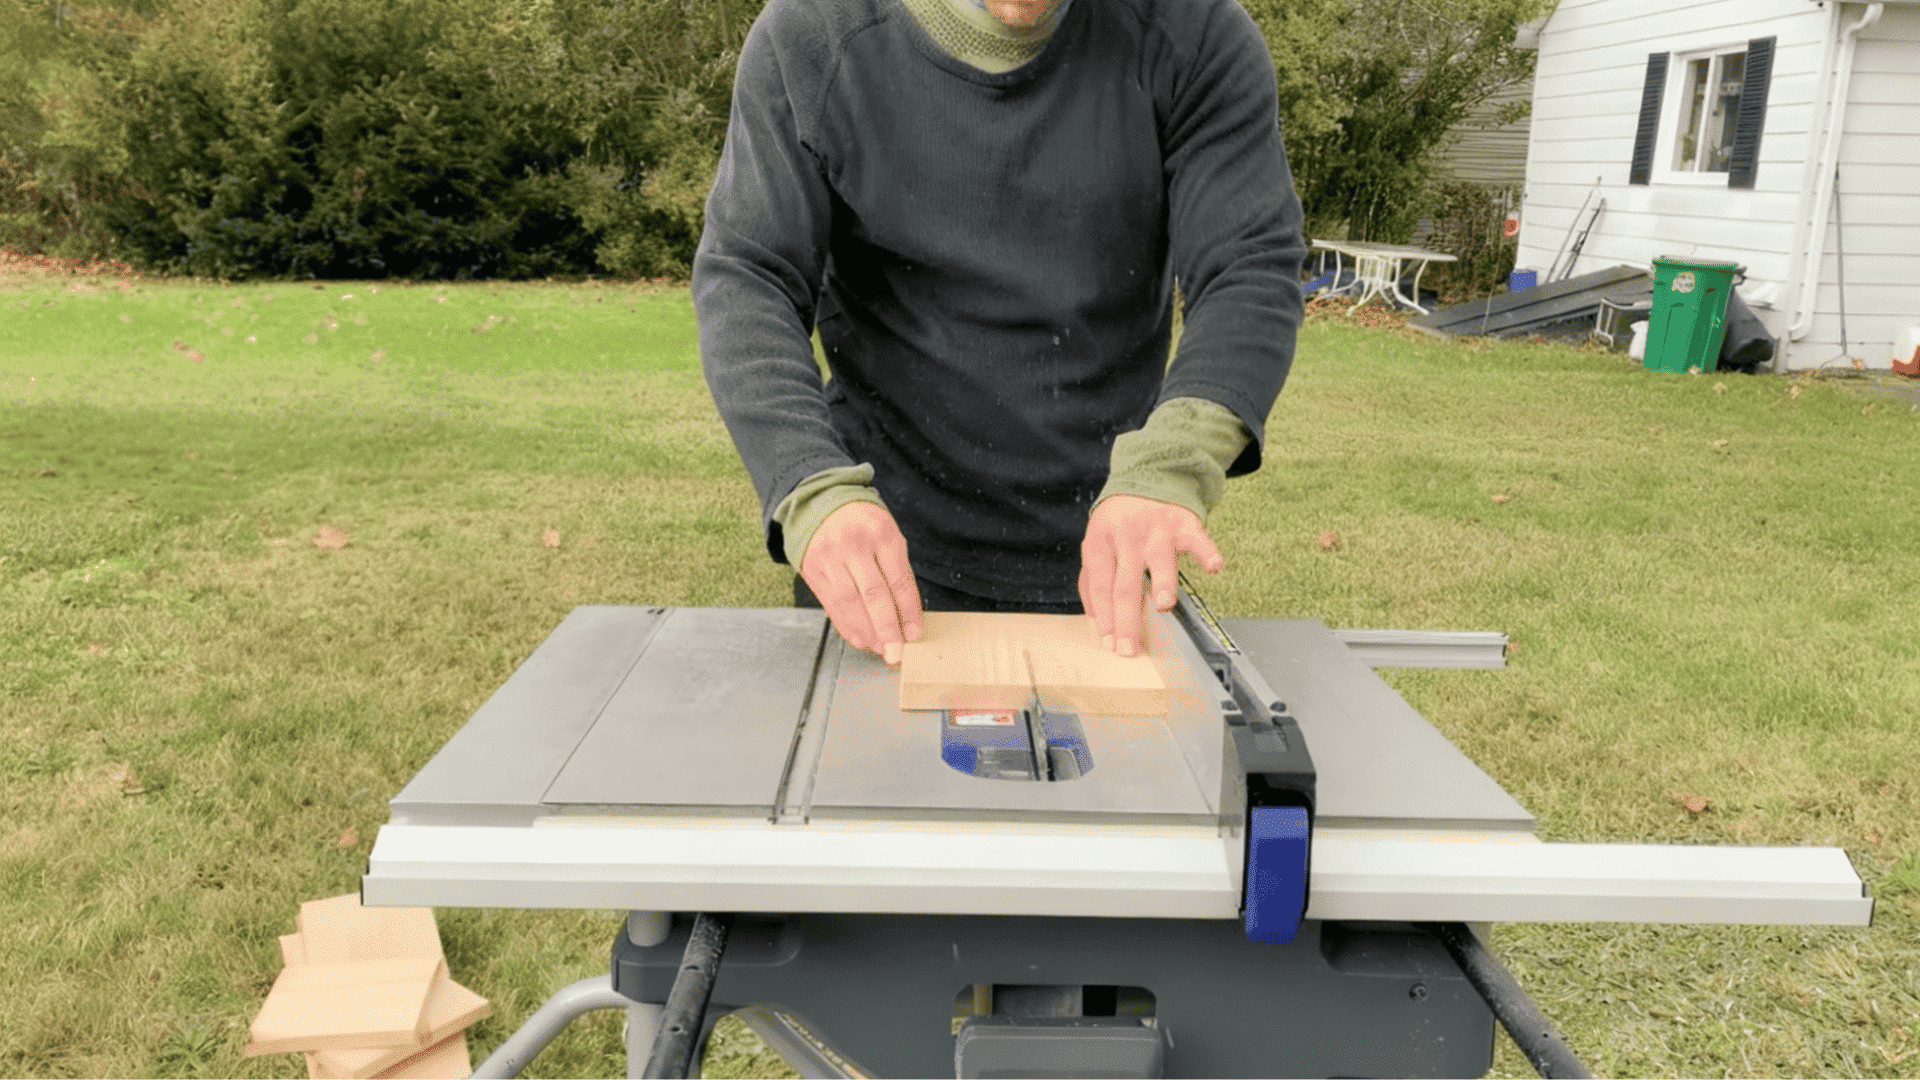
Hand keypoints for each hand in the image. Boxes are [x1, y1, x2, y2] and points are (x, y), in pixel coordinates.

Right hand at [800, 501, 924, 662]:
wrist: (821, 505)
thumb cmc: (863, 524)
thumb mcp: (887, 536)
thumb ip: (897, 572)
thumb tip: (907, 617)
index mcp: (881, 534)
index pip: (898, 580)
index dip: (908, 611)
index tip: (915, 634)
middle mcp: (853, 545)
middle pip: (873, 594)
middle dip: (887, 628)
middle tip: (896, 653)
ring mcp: (830, 558)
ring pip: (850, 603)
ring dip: (866, 632)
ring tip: (879, 649)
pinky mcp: (813, 570)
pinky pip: (832, 605)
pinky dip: (847, 626)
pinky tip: (860, 639)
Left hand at [1079, 495, 1222, 656]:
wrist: (1147, 478)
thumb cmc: (1119, 523)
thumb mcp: (1097, 544)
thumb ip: (1092, 582)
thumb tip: (1096, 621)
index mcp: (1100, 543)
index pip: (1100, 587)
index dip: (1104, 617)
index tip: (1110, 644)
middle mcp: (1127, 537)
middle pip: (1125, 583)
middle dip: (1127, 618)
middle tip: (1130, 648)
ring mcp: (1156, 529)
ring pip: (1160, 560)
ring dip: (1163, 583)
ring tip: (1163, 606)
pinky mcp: (1183, 523)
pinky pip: (1197, 539)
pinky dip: (1207, 552)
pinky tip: (1214, 566)